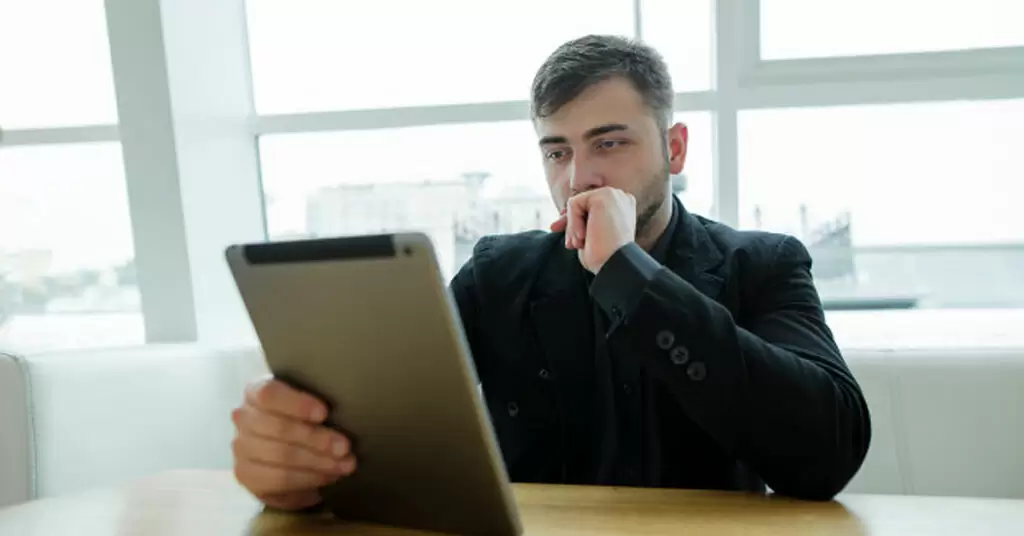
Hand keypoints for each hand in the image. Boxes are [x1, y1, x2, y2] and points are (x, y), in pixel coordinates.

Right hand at [232, 377, 356, 510]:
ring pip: (281, 455)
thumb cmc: (302, 419)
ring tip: (345, 464)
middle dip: (316, 439)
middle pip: (278, 428)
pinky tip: (329, 476)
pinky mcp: (247, 475)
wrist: (286, 453)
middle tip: (345, 447)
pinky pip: (279, 479)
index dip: (297, 404)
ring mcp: (241, 448)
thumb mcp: (308, 405)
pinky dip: (309, 478)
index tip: (324, 413)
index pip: (269, 394)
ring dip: (318, 462)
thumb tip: (346, 412)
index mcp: (257, 391)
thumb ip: (317, 405)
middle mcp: (244, 417)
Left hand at [550, 187, 635, 272]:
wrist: (615, 265)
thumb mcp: (591, 236)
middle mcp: (620, 197)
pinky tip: (582, 237)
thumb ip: (583, 222)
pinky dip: (572, 222)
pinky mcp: (604, 196)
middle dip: (571, 222)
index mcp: (622, 207)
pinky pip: (574, 203)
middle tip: (568, 244)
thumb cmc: (604, 258)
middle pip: (583, 203)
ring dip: (572, 226)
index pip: (591, 207)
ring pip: (577, 203)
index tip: (570, 237)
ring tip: (578, 244)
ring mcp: (613, 194)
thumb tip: (561, 217)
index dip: (577, 220)